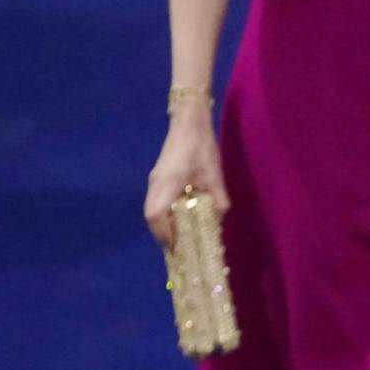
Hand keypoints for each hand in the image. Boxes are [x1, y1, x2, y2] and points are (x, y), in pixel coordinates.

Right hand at [144, 105, 229, 249]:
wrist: (188, 122)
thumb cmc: (202, 147)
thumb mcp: (215, 175)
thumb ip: (218, 199)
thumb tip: (220, 219)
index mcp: (168, 183)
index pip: (156, 215)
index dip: (164, 233)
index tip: (176, 246)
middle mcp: (156, 184)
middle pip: (150, 215)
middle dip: (162, 233)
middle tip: (178, 247)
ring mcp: (154, 180)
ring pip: (151, 209)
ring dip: (163, 224)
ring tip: (179, 236)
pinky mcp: (158, 177)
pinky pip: (156, 201)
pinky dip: (164, 214)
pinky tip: (179, 218)